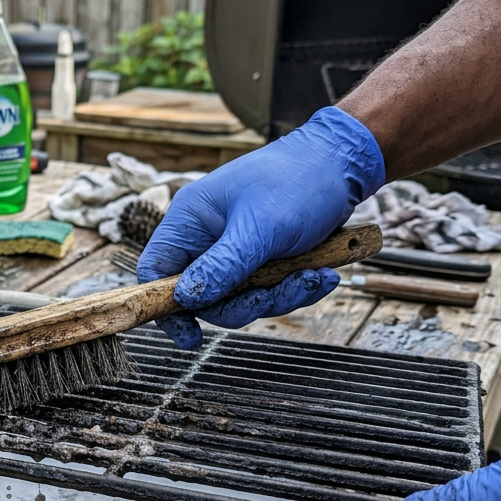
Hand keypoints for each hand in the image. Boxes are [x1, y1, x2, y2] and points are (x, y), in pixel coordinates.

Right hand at [136, 106, 384, 348]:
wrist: (344, 164)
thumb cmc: (299, 181)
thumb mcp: (261, 227)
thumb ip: (223, 266)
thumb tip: (185, 299)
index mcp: (191, 220)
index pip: (156, 270)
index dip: (165, 305)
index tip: (190, 335)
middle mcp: (207, 237)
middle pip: (204, 296)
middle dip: (244, 304)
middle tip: (276, 295)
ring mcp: (235, 250)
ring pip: (240, 299)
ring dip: (279, 296)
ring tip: (315, 277)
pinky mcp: (262, 259)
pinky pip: (268, 291)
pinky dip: (295, 289)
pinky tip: (322, 274)